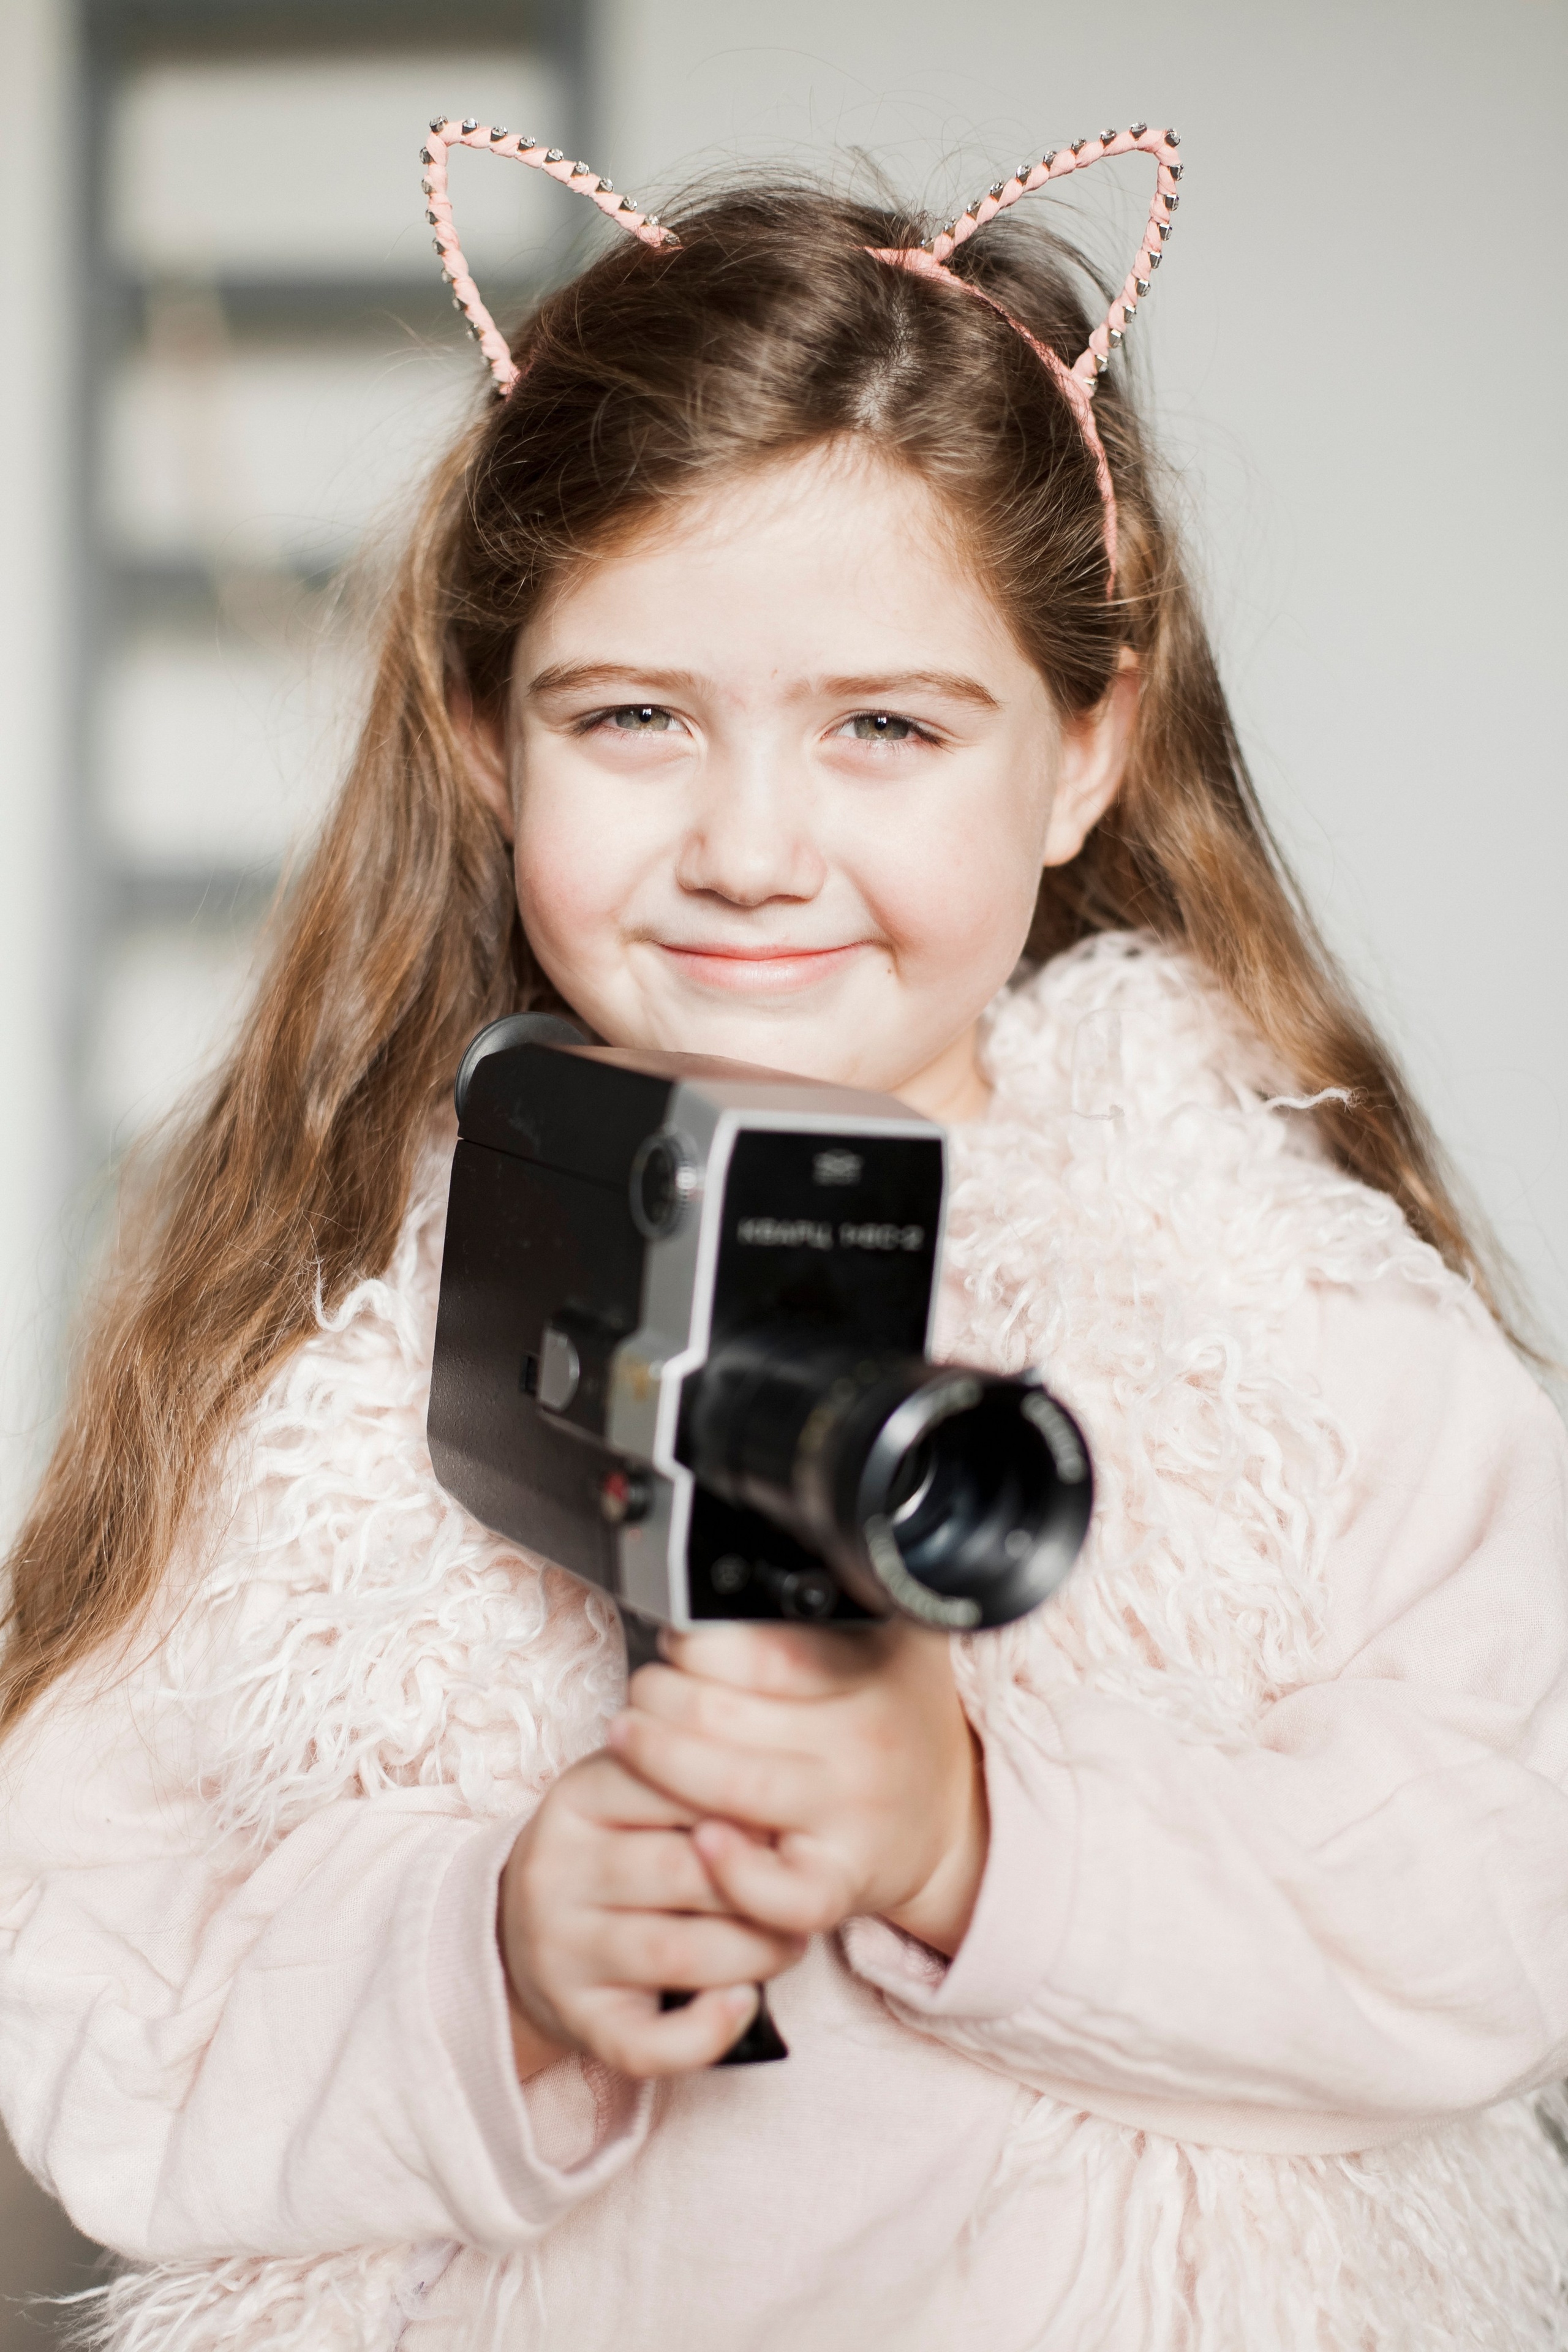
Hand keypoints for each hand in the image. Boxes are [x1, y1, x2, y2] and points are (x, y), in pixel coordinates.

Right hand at [497, 1750, 805, 2080]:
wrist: (520, 1931)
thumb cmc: (613, 1849)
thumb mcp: (635, 1794)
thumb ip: (696, 1783)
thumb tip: (779, 1807)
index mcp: (577, 1798)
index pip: (670, 1786)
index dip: (744, 1805)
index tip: (788, 1820)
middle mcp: (556, 1871)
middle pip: (680, 1871)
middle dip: (758, 1883)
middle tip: (802, 1887)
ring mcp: (560, 1951)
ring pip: (674, 1953)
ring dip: (754, 1952)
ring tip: (791, 1942)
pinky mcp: (577, 2021)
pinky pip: (647, 2043)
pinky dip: (707, 2032)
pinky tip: (743, 2003)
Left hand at [608, 1623, 987, 1957]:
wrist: (952, 1821)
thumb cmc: (900, 1719)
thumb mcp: (896, 1638)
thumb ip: (850, 1591)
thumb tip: (784, 1540)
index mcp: (871, 1676)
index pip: (762, 1650)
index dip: (697, 1642)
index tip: (677, 1639)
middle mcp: (860, 1745)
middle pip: (724, 1714)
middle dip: (659, 1697)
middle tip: (643, 1690)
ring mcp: (849, 1818)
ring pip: (731, 1790)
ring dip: (657, 1760)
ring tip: (628, 1737)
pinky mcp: (838, 1884)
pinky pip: (777, 1891)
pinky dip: (731, 1870)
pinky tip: (698, 1839)